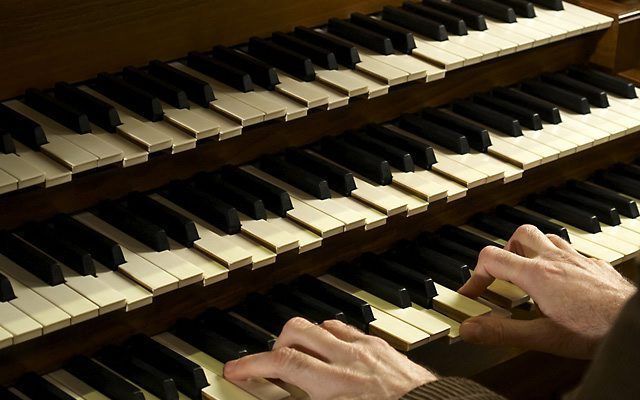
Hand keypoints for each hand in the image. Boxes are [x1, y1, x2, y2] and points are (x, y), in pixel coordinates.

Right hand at [224, 317, 435, 399]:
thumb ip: (309, 398)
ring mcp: (366, 348)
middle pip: (297, 331)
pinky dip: (331, 338)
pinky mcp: (381, 346)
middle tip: (272, 364)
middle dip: (275, 344)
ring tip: (303, 360)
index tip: (234, 369)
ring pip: (320, 325)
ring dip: (304, 340)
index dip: (252, 365)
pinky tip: (333, 354)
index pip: (283, 364)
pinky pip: (347, 329)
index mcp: (335, 384)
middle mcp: (348, 359)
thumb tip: (289, 391)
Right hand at [458, 224, 635, 358]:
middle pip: (520, 235)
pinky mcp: (598, 266)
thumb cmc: (597, 331)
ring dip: (532, 251)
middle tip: (502, 274)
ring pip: (547, 238)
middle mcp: (556, 260)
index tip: (473, 294)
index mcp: (538, 275)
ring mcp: (579, 260)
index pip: (492, 258)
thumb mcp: (543, 338)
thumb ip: (502, 332)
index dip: (475, 276)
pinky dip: (559, 260)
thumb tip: (469, 329)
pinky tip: (563, 282)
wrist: (636, 324)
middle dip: (505, 251)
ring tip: (528, 273)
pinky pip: (572, 251)